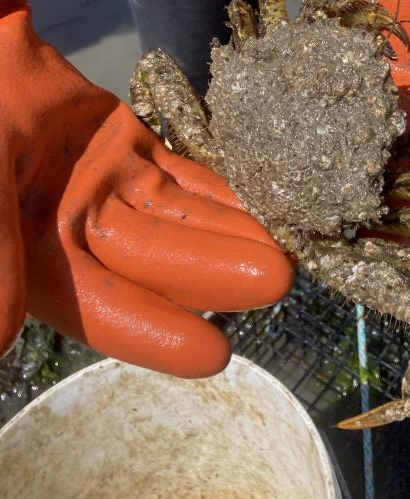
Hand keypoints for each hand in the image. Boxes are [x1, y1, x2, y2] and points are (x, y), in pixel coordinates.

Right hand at [1, 17, 292, 372]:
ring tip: (288, 246)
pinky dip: (220, 190)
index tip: (214, 354)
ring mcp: (106, 182)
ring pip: (177, 216)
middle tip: (281, 279)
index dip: (152, 331)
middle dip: (217, 271)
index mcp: (33, 245)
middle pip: (155, 259)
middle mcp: (73, 225)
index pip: (97, 302)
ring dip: (229, 232)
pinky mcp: (128, 144)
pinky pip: (181, 174)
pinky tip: (262, 204)